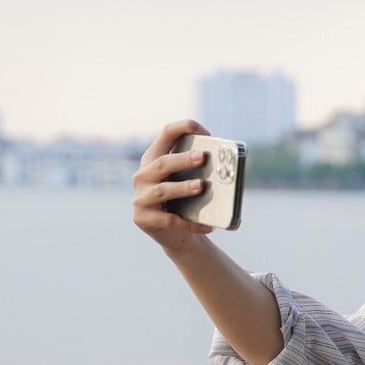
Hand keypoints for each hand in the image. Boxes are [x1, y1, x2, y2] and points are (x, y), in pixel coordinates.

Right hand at [132, 119, 214, 253]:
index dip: (184, 128)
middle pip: (162, 163)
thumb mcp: (188, 184)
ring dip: (182, 188)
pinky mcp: (143, 219)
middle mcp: (142, 175)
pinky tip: (208, 226)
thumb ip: (199, 172)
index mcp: (154, 159)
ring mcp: (140, 198)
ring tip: (201, 186)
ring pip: (163, 190)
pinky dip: (190, 224)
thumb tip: (225, 168)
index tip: (205, 132)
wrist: (175, 236)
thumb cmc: (185, 204)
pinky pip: (170, 220)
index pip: (166, 134)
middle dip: (182, 159)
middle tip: (202, 157)